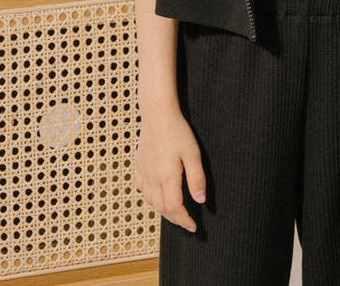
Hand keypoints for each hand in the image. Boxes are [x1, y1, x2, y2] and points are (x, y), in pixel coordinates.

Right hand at [135, 110, 207, 232]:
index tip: (193, 227)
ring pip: (150, 200)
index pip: (174, 208)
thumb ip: (196, 178)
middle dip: (175, 219)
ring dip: (162, 210)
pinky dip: (150, 197)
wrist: (157, 113)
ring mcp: (143, 172)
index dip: (184, 220)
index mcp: (167, 177)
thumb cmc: (177, 131)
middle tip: (186, 222)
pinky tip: (156, 195)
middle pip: (162, 208)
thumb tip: (200, 200)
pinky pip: (142, 189)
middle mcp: (152, 178)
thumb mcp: (193, 153)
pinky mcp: (139, 165)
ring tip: (174, 211)